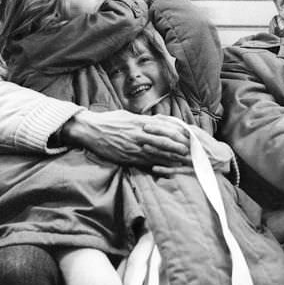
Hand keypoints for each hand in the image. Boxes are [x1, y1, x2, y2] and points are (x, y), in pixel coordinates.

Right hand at [62, 110, 189, 166]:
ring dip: (172, 159)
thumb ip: (144, 119)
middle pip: (164, 142)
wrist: (90, 130)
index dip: (178, 134)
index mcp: (141, 122)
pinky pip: (145, 162)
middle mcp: (139, 134)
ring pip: (157, 154)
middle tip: (193, 153)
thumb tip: (159, 119)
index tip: (189, 138)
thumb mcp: (128, 115)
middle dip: (179, 148)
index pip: (164, 128)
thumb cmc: (109, 120)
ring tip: (185, 162)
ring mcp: (133, 147)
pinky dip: (158, 166)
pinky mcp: (127, 157)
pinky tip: (166, 169)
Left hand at [153, 126, 232, 175]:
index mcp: (192, 135)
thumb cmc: (205, 143)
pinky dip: (166, 169)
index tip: (148, 122)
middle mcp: (191, 145)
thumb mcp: (196, 132)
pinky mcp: (191, 169)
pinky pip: (177, 170)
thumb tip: (164, 119)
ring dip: (158, 151)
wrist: (222, 157)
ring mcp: (191, 158)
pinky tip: (154, 168)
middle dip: (157, 135)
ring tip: (145, 147)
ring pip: (172, 154)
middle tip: (143, 131)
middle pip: (171, 139)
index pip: (174, 128)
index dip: (161, 126)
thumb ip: (181, 127)